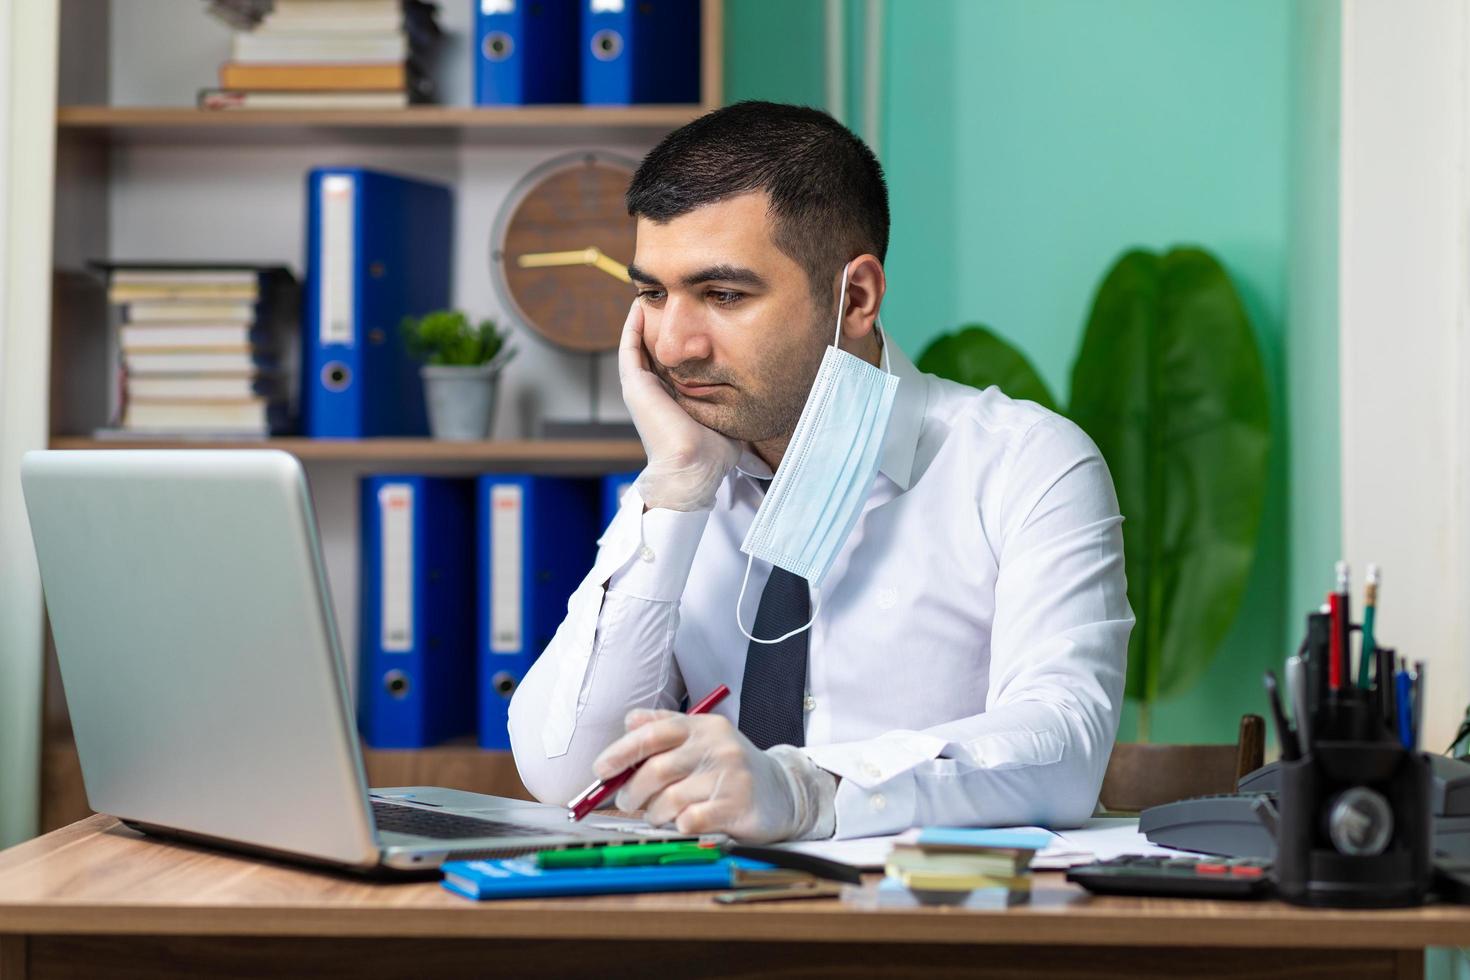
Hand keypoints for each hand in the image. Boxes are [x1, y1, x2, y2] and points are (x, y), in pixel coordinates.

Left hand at [593, 708, 835, 842]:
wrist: (784, 792)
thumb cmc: (730, 768)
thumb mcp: (701, 739)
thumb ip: (666, 727)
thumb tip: (629, 721)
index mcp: (703, 727)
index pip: (654, 732)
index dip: (622, 750)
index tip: (601, 769)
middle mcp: (717, 746)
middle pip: (657, 769)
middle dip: (633, 791)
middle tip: (628, 803)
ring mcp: (730, 775)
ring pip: (671, 799)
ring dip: (655, 813)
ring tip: (659, 815)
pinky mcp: (739, 805)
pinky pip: (692, 819)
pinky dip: (680, 824)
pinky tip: (684, 822)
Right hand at [618, 300, 739, 510]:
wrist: (694, 467)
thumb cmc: (712, 453)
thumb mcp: (727, 417)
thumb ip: (735, 403)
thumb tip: (759, 395)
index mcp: (672, 399)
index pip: (672, 362)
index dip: (678, 340)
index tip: (690, 318)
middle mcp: (654, 392)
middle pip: (654, 349)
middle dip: (659, 325)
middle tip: (667, 299)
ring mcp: (641, 388)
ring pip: (638, 346)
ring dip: (641, 321)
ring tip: (650, 296)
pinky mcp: (634, 385)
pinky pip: (628, 348)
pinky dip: (631, 328)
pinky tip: (638, 307)